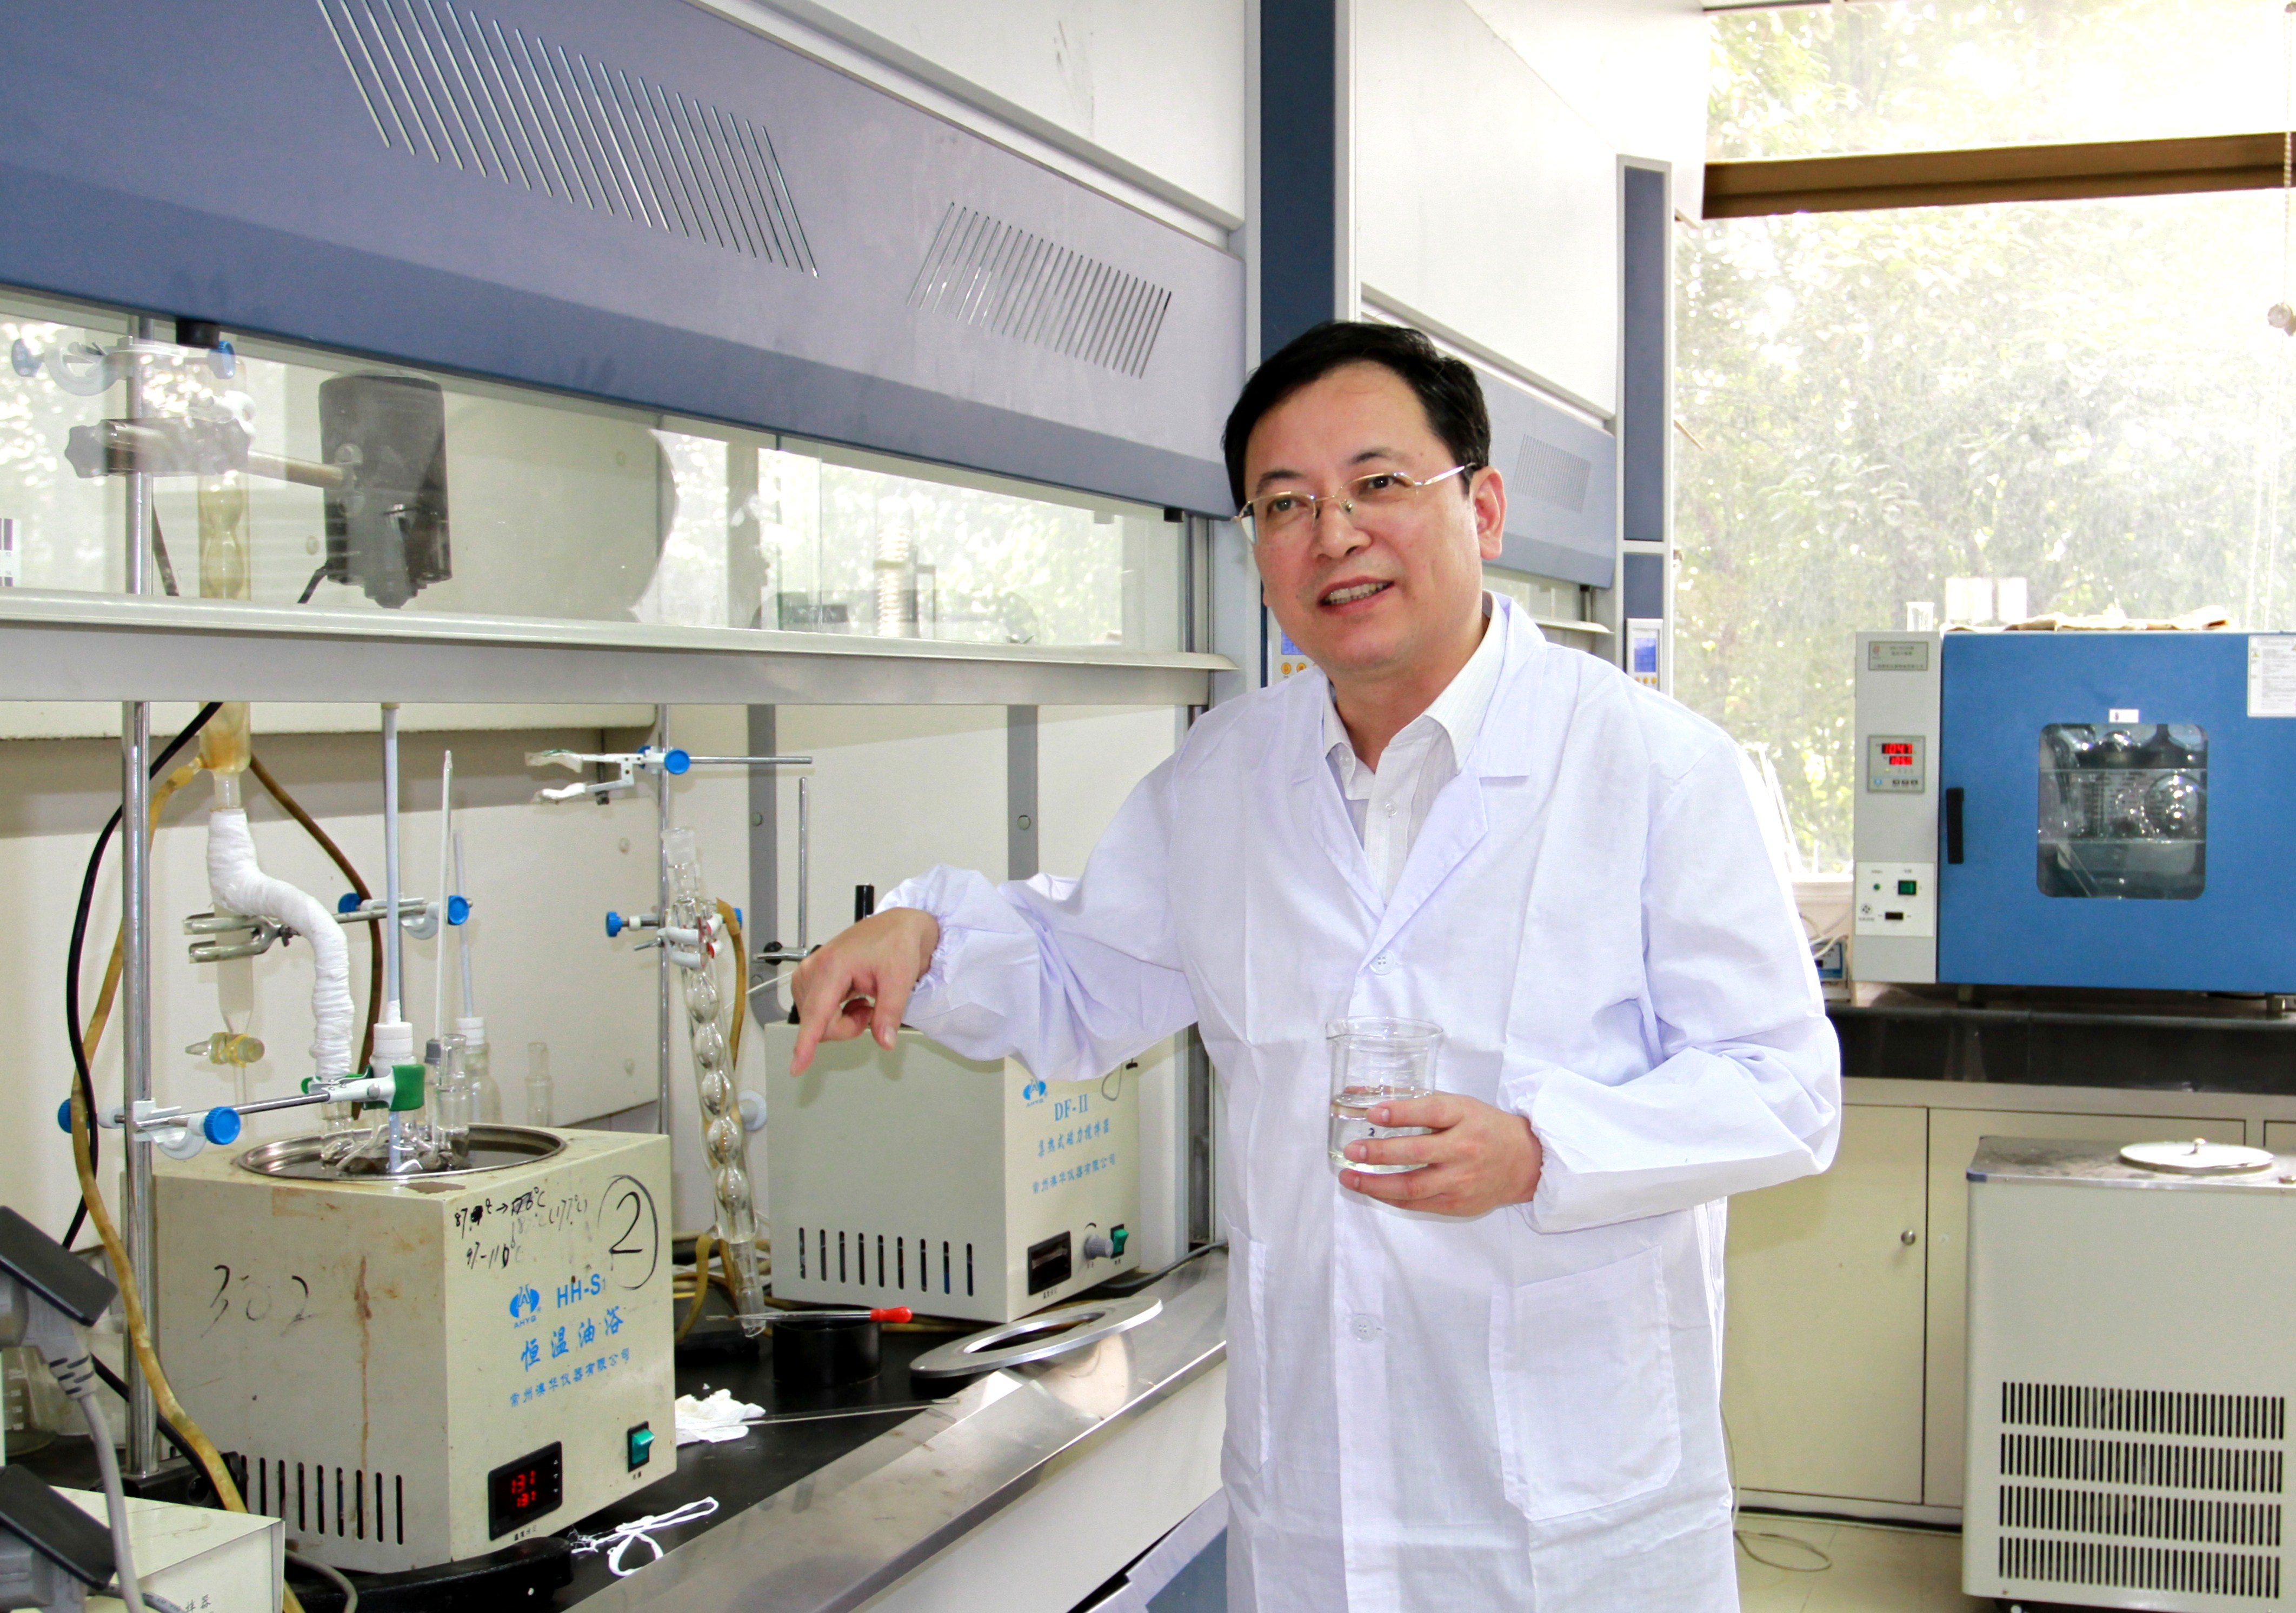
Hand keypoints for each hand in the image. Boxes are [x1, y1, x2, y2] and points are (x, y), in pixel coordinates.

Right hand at [789, 908, 940, 1074]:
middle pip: (818, 1023)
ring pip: (816, 1021)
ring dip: (841, 1022)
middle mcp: (814, 968)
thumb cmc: (896, 943)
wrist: (896, 926)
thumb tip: (885, 1041)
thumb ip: (889, 1013)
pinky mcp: (811, 977)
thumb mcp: (900, 979)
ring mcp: (810, 972)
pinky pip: (816, 1012)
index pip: (817, 1012)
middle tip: (870, 1012)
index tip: (796, 1066)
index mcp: (833, 966)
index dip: (806, 1043)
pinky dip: (836, 1015)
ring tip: (863, 1002)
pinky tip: (853, 1000)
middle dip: (845, 1029)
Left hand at [1338, 1094, 1542, 1216]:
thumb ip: (1420, 1104)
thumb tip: (1368, 1100)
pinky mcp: (1458, 1204)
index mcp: (1465, 1116)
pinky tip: (1373, 1190)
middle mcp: (1464, 1149)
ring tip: (1349, 1179)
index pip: (1431, 1112)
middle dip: (1379, 1153)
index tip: (1372, 1114)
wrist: (1524, 1163)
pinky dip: (1391, 1197)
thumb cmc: (1484, 1128)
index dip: (1400, 1113)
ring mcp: (1461, 1180)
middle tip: (1351, 1151)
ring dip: (1376, 1184)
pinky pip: (1418, 1203)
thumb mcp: (1460, 1106)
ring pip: (1413, 1186)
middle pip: (1417, 1152)